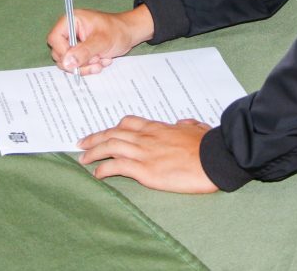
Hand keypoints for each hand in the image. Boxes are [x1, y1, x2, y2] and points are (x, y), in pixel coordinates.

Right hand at [46, 5, 153, 75]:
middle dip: (78, 61)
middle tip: (95, 61)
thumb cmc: (117, 31)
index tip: (77, 60)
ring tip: (101, 60)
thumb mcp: (102, 41)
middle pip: (59, 53)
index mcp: (70, 21)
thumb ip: (84, 52)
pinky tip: (102, 60)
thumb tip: (66, 63)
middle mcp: (69, 31)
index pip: (54, 39)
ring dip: (85, 66)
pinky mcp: (80, 51)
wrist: (129, 34)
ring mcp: (74, 42)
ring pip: (68, 62)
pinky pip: (77, 65)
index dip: (63, 52)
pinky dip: (89, 67)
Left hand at [78, 116, 218, 193]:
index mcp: (158, 128)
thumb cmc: (209, 144)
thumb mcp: (196, 127)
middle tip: (82, 143)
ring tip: (82, 159)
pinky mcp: (146, 170)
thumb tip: (182, 122)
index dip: (112, 128)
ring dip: (93, 152)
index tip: (104, 132)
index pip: (128, 123)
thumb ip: (186, 124)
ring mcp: (144, 153)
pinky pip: (117, 167)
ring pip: (110, 147)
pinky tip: (97, 174)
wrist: (215, 157)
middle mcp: (147, 138)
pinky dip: (104, 169)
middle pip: (113, 133)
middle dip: (94, 138)